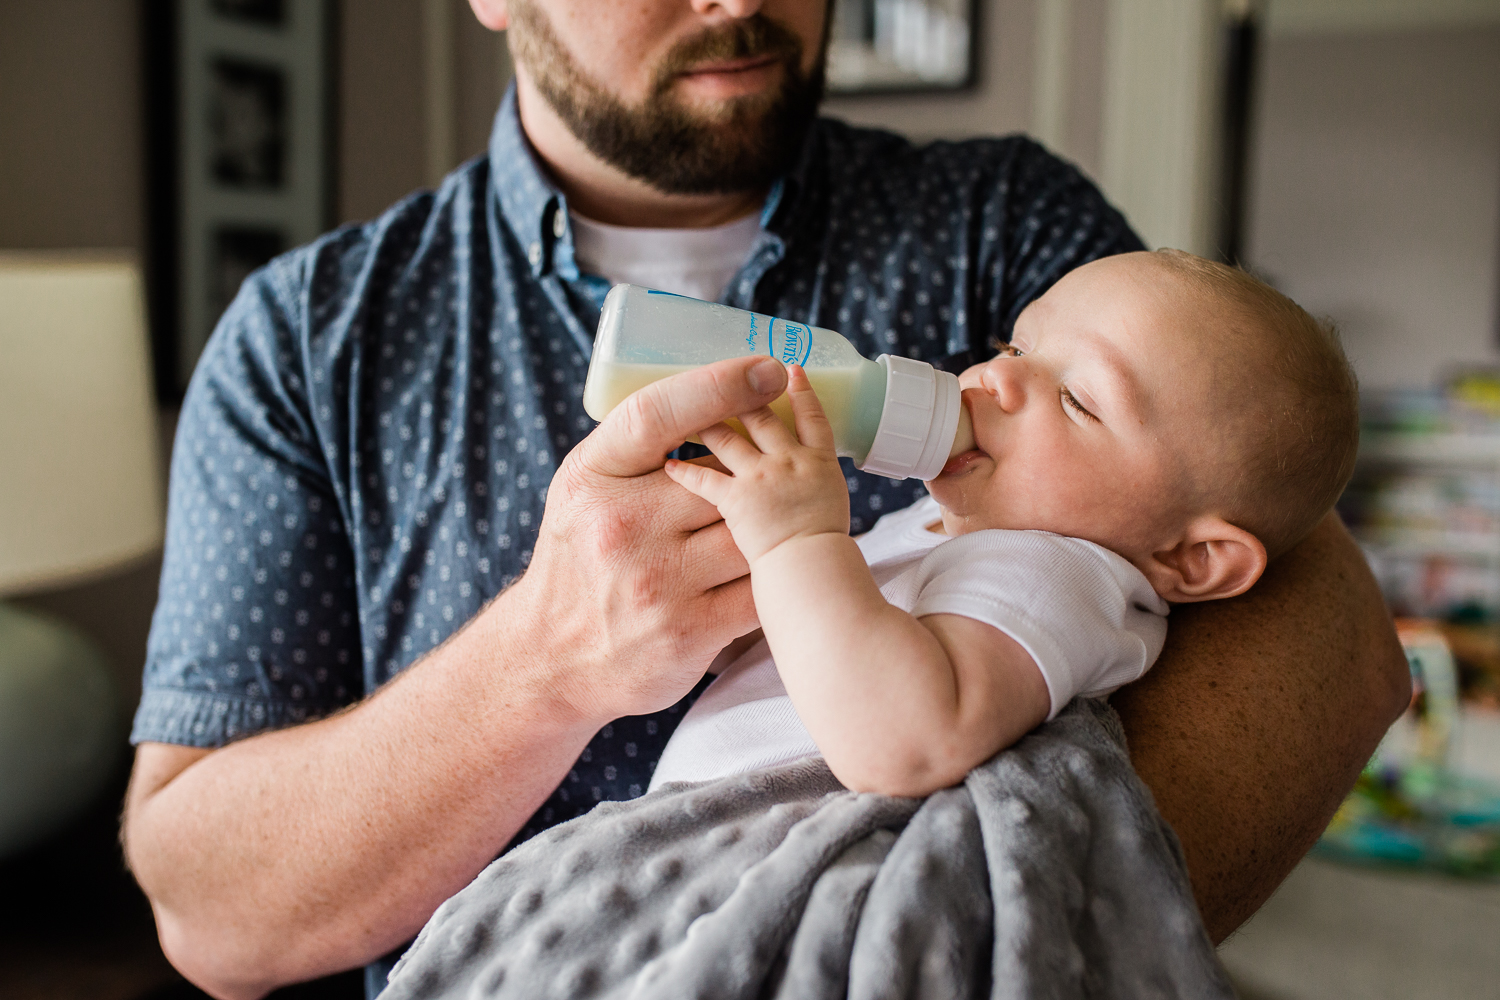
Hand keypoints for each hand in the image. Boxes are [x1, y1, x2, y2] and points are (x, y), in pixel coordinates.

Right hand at [501, 356, 788, 721]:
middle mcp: (621, 527)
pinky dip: (775, 575)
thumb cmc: (576, 559)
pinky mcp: (689, 631)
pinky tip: (779, 566)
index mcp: (594, 479)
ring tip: (784, 519)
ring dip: (774, 525)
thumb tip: (717, 393)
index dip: (718, 386)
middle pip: (724, 477)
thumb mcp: (583, 488)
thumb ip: (635, 446)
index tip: (766, 370)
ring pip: (751, 532)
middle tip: (780, 467)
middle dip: (757, 472)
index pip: (657, 415)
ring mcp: (657, 582)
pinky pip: (757, 589)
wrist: (547, 660)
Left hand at [664, 364, 849, 564]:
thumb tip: (799, 505)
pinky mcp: (735, 498)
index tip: (791, 372)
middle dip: (743, 398)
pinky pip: (703, 479)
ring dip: (708, 426)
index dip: (802, 392)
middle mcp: (790, 461)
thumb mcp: (833, 512)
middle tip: (727, 386)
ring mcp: (762, 476)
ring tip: (691, 418)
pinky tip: (670, 467)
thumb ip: (812, 496)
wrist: (814, 571)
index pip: (813, 418)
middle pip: (763, 417)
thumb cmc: (826, 555)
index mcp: (820, 463)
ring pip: (728, 439)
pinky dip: (683, 473)